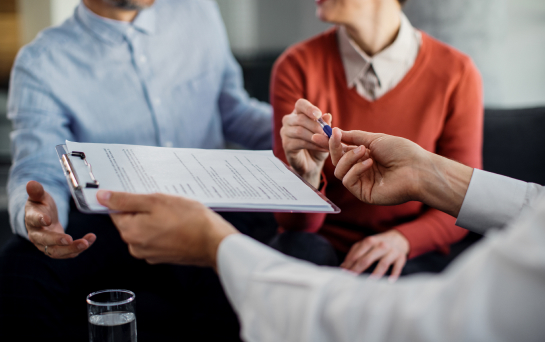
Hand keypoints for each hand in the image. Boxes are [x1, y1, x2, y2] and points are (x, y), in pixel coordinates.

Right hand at [25, 181, 95, 257]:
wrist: (44, 218)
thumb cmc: (41, 205)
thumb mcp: (40, 196)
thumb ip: (37, 191)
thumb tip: (31, 183)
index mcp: (31, 219)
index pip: (33, 220)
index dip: (39, 220)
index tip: (48, 219)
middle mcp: (37, 235)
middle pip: (44, 241)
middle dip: (57, 240)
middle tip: (69, 239)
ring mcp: (46, 244)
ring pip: (57, 251)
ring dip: (71, 249)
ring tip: (85, 243)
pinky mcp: (57, 249)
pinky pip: (68, 252)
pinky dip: (79, 248)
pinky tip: (90, 240)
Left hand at [96, 191, 238, 267]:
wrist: (214, 242)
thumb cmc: (190, 220)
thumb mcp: (156, 201)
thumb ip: (126, 200)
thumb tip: (102, 198)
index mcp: (130, 232)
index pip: (116, 211)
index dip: (129, 199)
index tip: (143, 194)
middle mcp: (136, 247)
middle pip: (131, 221)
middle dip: (145, 209)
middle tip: (163, 202)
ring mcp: (150, 254)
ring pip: (145, 229)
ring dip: (155, 219)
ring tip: (174, 213)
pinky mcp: (163, 256)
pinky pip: (156, 238)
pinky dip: (164, 229)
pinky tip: (178, 223)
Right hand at [280, 99, 331, 187]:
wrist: (312, 163)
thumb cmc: (318, 145)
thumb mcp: (325, 134)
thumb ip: (325, 125)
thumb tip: (327, 116)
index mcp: (298, 113)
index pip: (300, 104)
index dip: (309, 108)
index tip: (318, 115)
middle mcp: (289, 121)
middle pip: (300, 118)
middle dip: (316, 126)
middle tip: (328, 134)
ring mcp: (285, 133)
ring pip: (300, 131)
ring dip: (316, 137)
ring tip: (328, 143)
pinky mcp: (286, 145)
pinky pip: (300, 143)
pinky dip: (314, 145)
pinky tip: (323, 149)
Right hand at [329, 128, 472, 216]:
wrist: (417, 168)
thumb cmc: (401, 152)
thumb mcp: (375, 139)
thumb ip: (354, 137)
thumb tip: (336, 132)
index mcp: (365, 157)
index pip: (342, 151)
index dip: (332, 143)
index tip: (323, 133)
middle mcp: (362, 170)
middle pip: (337, 161)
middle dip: (334, 148)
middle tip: (335, 136)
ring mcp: (362, 182)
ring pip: (339, 171)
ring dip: (348, 158)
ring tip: (364, 151)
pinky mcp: (363, 193)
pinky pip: (348, 181)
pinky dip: (356, 169)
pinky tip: (369, 163)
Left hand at [340, 230, 408, 281]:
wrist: (398, 238)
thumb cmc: (378, 243)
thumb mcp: (366, 244)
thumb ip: (354, 252)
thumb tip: (343, 266)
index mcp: (370, 241)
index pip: (357, 254)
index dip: (349, 264)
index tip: (343, 273)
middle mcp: (380, 245)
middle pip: (367, 259)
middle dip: (358, 270)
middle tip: (351, 279)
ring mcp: (391, 251)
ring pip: (383, 263)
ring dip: (376, 273)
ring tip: (369, 283)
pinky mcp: (401, 257)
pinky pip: (397, 267)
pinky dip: (394, 274)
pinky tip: (390, 282)